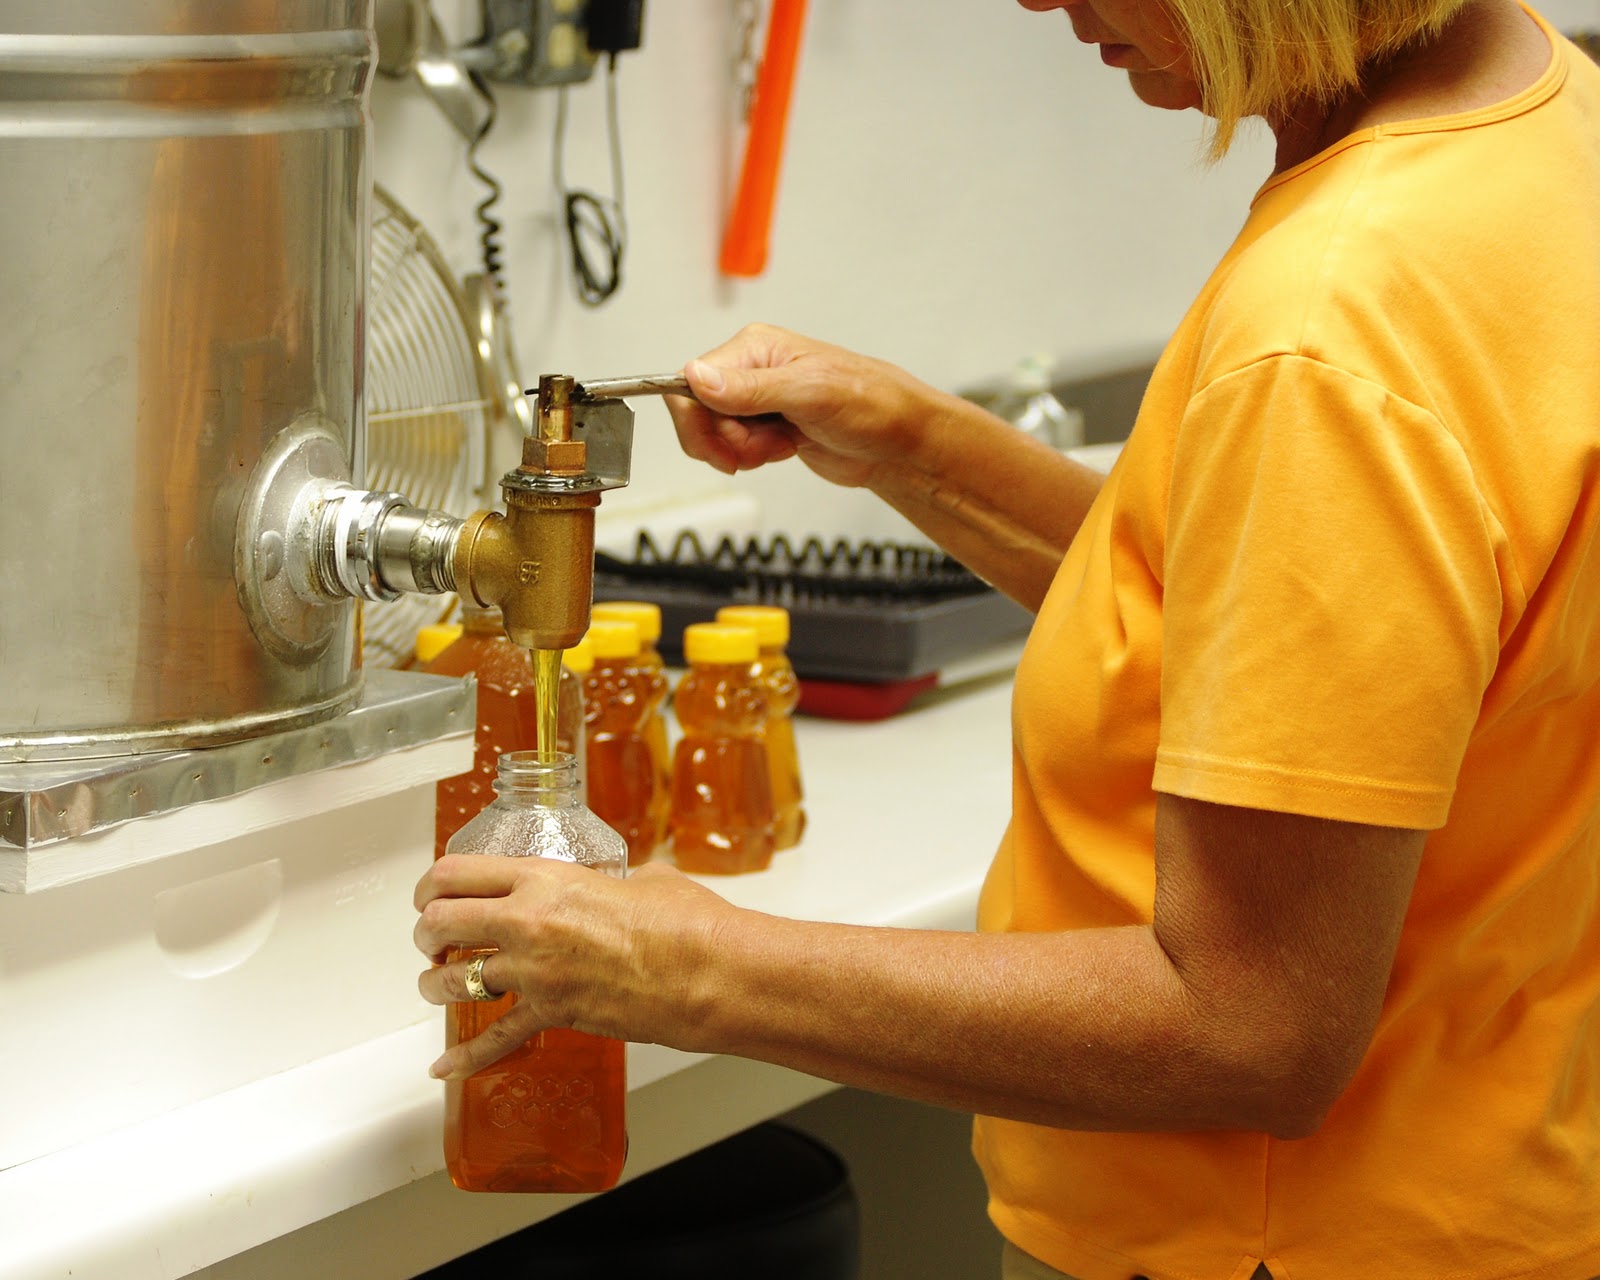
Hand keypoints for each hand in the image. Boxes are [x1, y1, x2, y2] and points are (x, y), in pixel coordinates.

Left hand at [413, 855, 732, 1079]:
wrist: (706, 973)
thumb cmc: (686, 923)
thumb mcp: (646, 880)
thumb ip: (616, 883)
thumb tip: (625, 888)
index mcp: (545, 878)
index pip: (458, 873)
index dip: (431, 883)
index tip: (430, 892)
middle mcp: (528, 922)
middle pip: (441, 922)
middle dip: (427, 932)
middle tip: (433, 938)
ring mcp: (535, 971)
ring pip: (453, 979)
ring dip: (436, 984)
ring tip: (438, 985)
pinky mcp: (550, 1013)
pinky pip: (494, 1039)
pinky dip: (465, 1056)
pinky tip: (445, 1065)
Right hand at [670, 323, 933, 487]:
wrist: (898, 441)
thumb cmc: (871, 404)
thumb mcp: (808, 393)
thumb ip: (750, 388)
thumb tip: (696, 376)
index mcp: (755, 347)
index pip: (691, 379)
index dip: (698, 419)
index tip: (720, 446)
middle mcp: (751, 369)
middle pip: (698, 410)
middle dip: (723, 440)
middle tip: (757, 451)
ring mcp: (759, 399)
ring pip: (715, 433)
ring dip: (743, 451)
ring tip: (781, 445)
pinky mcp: (767, 426)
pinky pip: (736, 446)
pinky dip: (753, 457)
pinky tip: (784, 449)